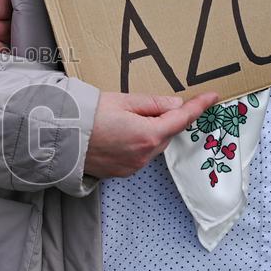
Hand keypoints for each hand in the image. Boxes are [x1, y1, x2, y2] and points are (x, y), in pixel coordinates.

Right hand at [84, 91, 219, 177]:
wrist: (59, 138)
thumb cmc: (86, 115)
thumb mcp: (122, 100)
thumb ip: (152, 103)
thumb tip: (175, 104)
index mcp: (149, 134)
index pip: (181, 118)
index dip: (198, 106)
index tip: (212, 97)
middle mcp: (144, 155)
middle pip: (166, 134)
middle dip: (163, 120)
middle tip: (143, 107)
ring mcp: (133, 166)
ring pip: (153, 146)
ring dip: (149, 133)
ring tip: (124, 120)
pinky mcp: (121, 172)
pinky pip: (139, 156)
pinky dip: (137, 144)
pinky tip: (119, 135)